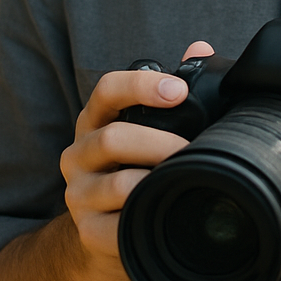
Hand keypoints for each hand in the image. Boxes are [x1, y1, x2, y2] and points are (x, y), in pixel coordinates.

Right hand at [58, 39, 214, 280]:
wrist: (107, 230)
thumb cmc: (138, 165)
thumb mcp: (148, 125)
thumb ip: (172, 88)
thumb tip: (200, 48)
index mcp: (96, 120)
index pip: (107, 89)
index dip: (141, 85)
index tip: (179, 91)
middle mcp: (80, 153)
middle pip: (112, 138)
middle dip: (160, 142)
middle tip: (193, 148)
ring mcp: (79, 193)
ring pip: (118, 184)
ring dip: (157, 180)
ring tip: (186, 179)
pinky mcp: (88, 231)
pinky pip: (117, 227)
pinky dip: (146, 217)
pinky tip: (167, 211)